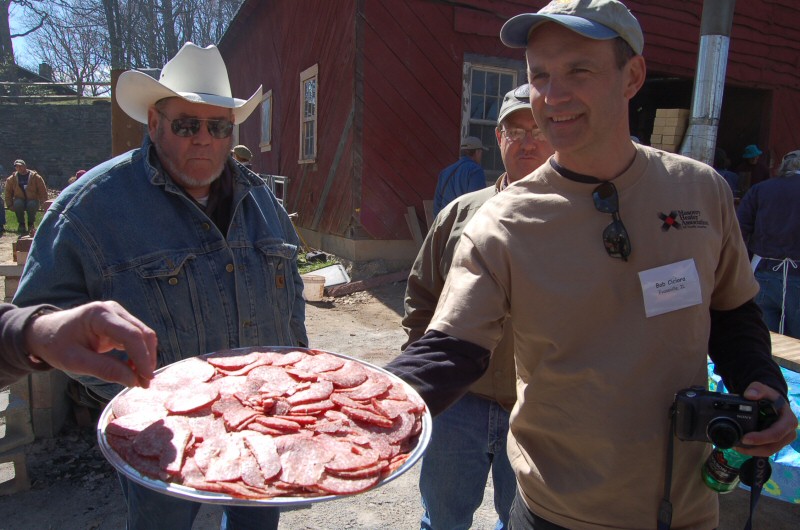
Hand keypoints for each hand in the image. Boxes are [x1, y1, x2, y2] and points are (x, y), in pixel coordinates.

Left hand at [25, 301, 157, 388]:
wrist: (45, 332)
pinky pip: (136, 338)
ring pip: (143, 335)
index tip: (146, 378)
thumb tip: (134, 380)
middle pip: (142, 333)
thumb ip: (105, 369)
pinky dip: (138, 354)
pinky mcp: (119, 322)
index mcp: (99, 315)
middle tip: (145, 384)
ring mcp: (118, 314)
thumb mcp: (75, 361)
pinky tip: (133, 369)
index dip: (142, 357)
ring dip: (145, 357)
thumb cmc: (56, 345)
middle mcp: (113, 310)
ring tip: (140, 379)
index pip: (131, 335)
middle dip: (147, 359)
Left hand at [738, 381, 797, 456]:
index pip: (776, 433)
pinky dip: (753, 450)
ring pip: (768, 451)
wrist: (773, 402)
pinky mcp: (776, 443)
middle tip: (736, 445)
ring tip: (736, 446)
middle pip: (772, 447)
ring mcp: (783, 440)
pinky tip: (741, 446)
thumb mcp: (763, 389)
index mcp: (788, 421)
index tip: (745, 438)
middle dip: (754, 449)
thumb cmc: (770, 397)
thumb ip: (757, 389)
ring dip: (752, 451)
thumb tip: (749, 395)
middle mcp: (788, 433)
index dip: (761, 438)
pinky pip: (765, 449)